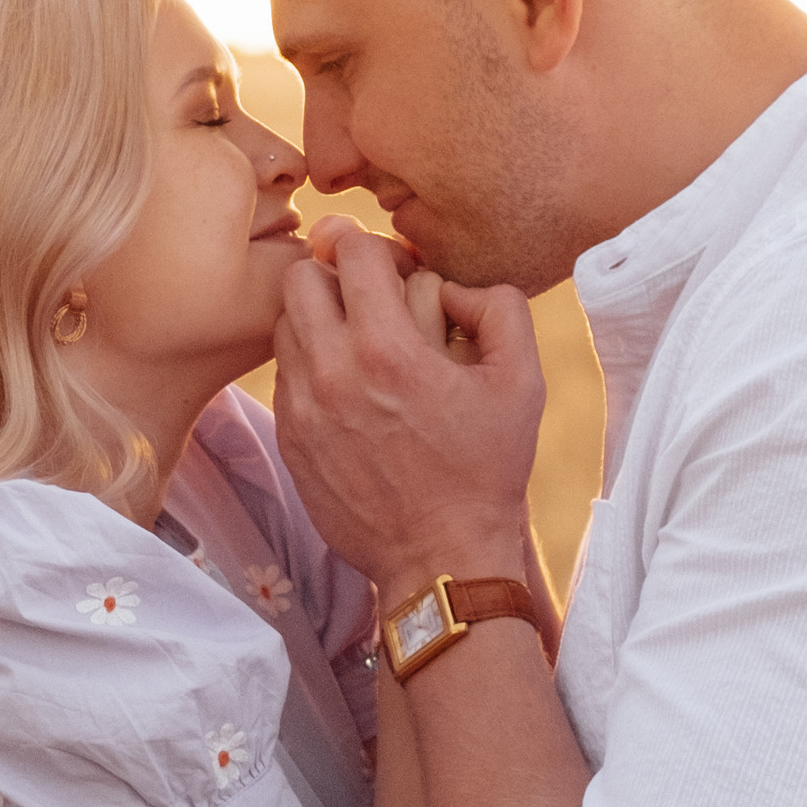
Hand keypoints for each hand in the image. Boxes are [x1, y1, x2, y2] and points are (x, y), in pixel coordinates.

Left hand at [270, 224, 546, 592]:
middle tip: (370, 301)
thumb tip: (454, 285)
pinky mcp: (289, 439)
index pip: (352, 250)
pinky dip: (310, 366)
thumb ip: (499, 309)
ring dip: (319, 320)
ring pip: (285, 324)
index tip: (399, 274)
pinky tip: (349, 390)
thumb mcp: (522, 382)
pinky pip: (284, 374)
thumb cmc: (486, 470)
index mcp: (387, 351)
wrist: (441, 556)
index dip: (380, 250)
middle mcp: (332, 373)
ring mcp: (302, 409)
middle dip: (337, 276)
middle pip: (301, 277)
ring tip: (359, 345)